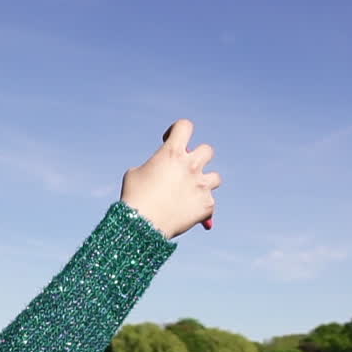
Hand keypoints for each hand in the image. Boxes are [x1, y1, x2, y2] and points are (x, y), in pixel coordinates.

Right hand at [120, 119, 220, 238]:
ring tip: (192, 193)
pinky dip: (200, 208)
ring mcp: (201, 185)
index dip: (178, 130)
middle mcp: (191, 166)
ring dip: (205, 183)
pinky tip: (189, 213)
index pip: (185, 126)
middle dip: (198, 157)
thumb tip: (160, 169)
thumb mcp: (135, 173)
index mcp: (172, 153)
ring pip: (216, 177)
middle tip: (187, 168)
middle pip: (208, 150)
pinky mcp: (207, 205)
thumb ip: (153, 166)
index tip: (169, 140)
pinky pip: (210, 203)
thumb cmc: (134, 197)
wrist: (143, 226)